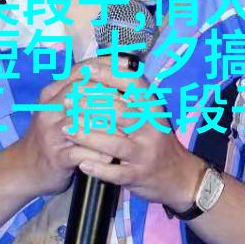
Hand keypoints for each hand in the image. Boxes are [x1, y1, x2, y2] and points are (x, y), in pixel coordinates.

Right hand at [15, 55, 135, 197]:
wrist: (24, 168)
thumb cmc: (51, 135)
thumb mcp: (60, 109)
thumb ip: (80, 93)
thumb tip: (113, 74)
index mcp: (52, 94)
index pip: (81, 72)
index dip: (107, 69)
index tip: (130, 69)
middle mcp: (49, 110)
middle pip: (82, 93)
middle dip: (110, 98)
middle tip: (132, 106)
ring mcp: (51, 133)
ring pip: (82, 122)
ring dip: (107, 127)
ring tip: (127, 132)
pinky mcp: (56, 157)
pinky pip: (81, 152)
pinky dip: (99, 155)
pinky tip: (112, 157)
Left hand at [57, 54, 200, 212]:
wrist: (178, 175)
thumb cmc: (156, 139)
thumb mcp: (150, 114)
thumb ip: (130, 96)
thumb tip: (103, 68)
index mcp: (153, 109)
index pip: (134, 85)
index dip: (109, 75)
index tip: (85, 70)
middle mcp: (151, 128)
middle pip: (120, 112)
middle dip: (90, 105)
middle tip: (65, 101)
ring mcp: (145, 153)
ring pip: (114, 143)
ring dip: (88, 136)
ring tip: (66, 129)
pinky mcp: (139, 175)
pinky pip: (116, 173)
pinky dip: (97, 167)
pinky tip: (81, 162)